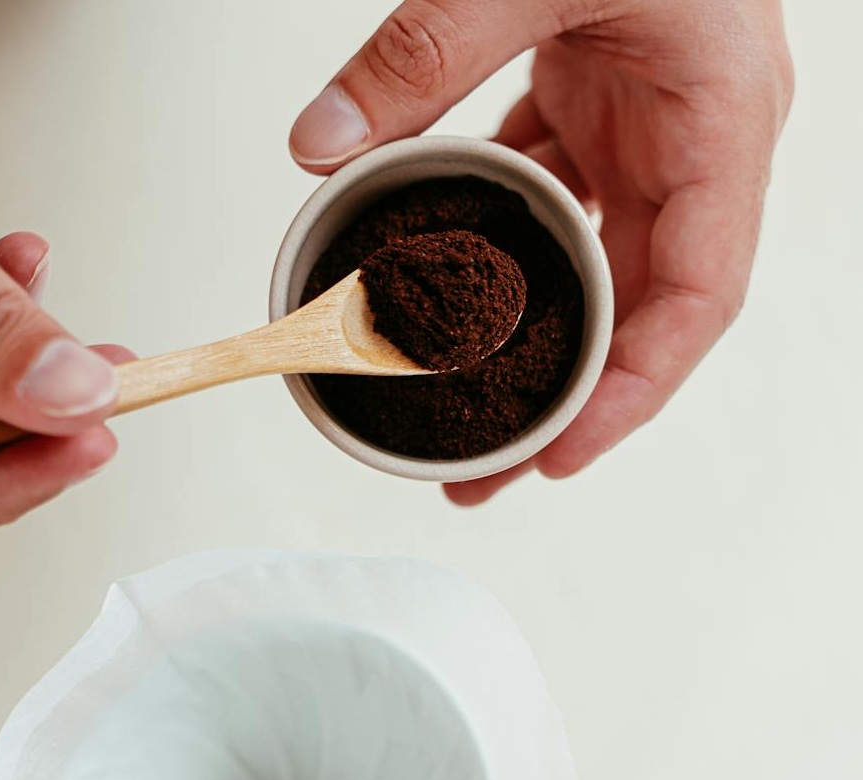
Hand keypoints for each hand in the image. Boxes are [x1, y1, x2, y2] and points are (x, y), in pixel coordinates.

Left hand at [289, 0, 792, 502]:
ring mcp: (644, 131)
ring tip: (460, 404)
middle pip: (639, 310)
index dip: (633, 391)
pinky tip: (445, 287)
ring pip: (593, 266)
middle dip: (568, 399)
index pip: (693, 297)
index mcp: (718, 127)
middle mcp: (692, 146)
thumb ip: (426, 53)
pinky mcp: (597, 110)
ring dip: (529, 338)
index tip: (564, 455)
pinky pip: (551, 200)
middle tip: (485, 468)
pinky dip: (500, 249)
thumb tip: (320, 142)